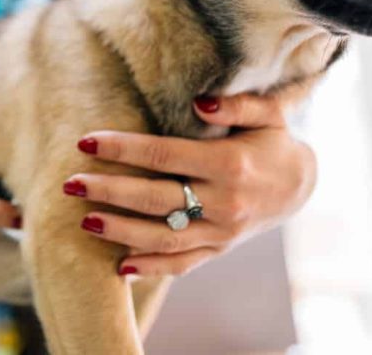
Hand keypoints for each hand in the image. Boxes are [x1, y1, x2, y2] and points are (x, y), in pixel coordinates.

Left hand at [65, 87, 315, 276]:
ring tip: (85, 222)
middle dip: (109, 191)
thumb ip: (235, 104)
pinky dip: (152, 268)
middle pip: (155, 198)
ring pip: (163, 236)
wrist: (300, 186)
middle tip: (71, 184)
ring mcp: (221, 232)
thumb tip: (199, 102)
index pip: (164, 155)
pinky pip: (182, 264)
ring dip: (121, 232)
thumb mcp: (267, 114)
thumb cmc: (273, 141)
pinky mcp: (218, 250)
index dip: (123, 148)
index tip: (86, 141)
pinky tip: (120, 268)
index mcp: (230, 164)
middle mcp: (224, 203)